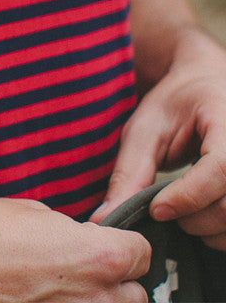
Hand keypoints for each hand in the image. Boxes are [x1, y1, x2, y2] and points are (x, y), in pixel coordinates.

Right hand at [0, 196, 150, 301]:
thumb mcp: (31, 212)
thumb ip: (69, 232)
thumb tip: (77, 242)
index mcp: (99, 258)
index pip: (141, 252)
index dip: (121, 243)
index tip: (105, 242)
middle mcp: (98, 300)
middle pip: (133, 294)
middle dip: (111, 280)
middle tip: (78, 269)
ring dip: (89, 300)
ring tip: (54, 289)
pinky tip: (32, 298)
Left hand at [91, 28, 225, 249]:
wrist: (204, 89)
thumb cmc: (174, 105)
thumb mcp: (145, 130)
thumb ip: (130, 173)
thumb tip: (104, 218)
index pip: (220, 168)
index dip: (188, 196)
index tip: (155, 209)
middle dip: (190, 218)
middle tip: (160, 209)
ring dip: (203, 230)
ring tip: (177, 210)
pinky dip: (215, 231)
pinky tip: (196, 214)